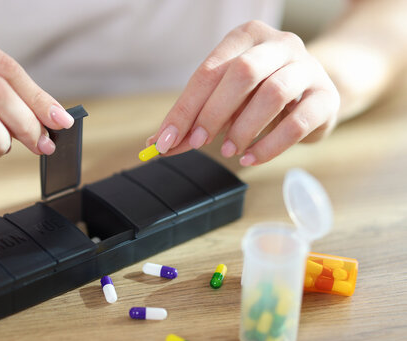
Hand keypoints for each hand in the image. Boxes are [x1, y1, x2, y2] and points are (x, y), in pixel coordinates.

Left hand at [147, 20, 339, 165]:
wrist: (313, 93)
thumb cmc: (260, 94)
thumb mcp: (225, 101)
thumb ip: (196, 121)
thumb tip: (160, 144)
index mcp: (246, 38)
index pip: (208, 71)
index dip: (185, 107)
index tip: (166, 138)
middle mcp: (278, 45)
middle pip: (242, 73)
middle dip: (214, 113)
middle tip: (198, 142)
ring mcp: (307, 68)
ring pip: (273, 94)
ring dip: (244, 128)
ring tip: (228, 151)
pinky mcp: (325, 97)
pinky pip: (298, 122)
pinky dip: (270, 145)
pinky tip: (251, 157)